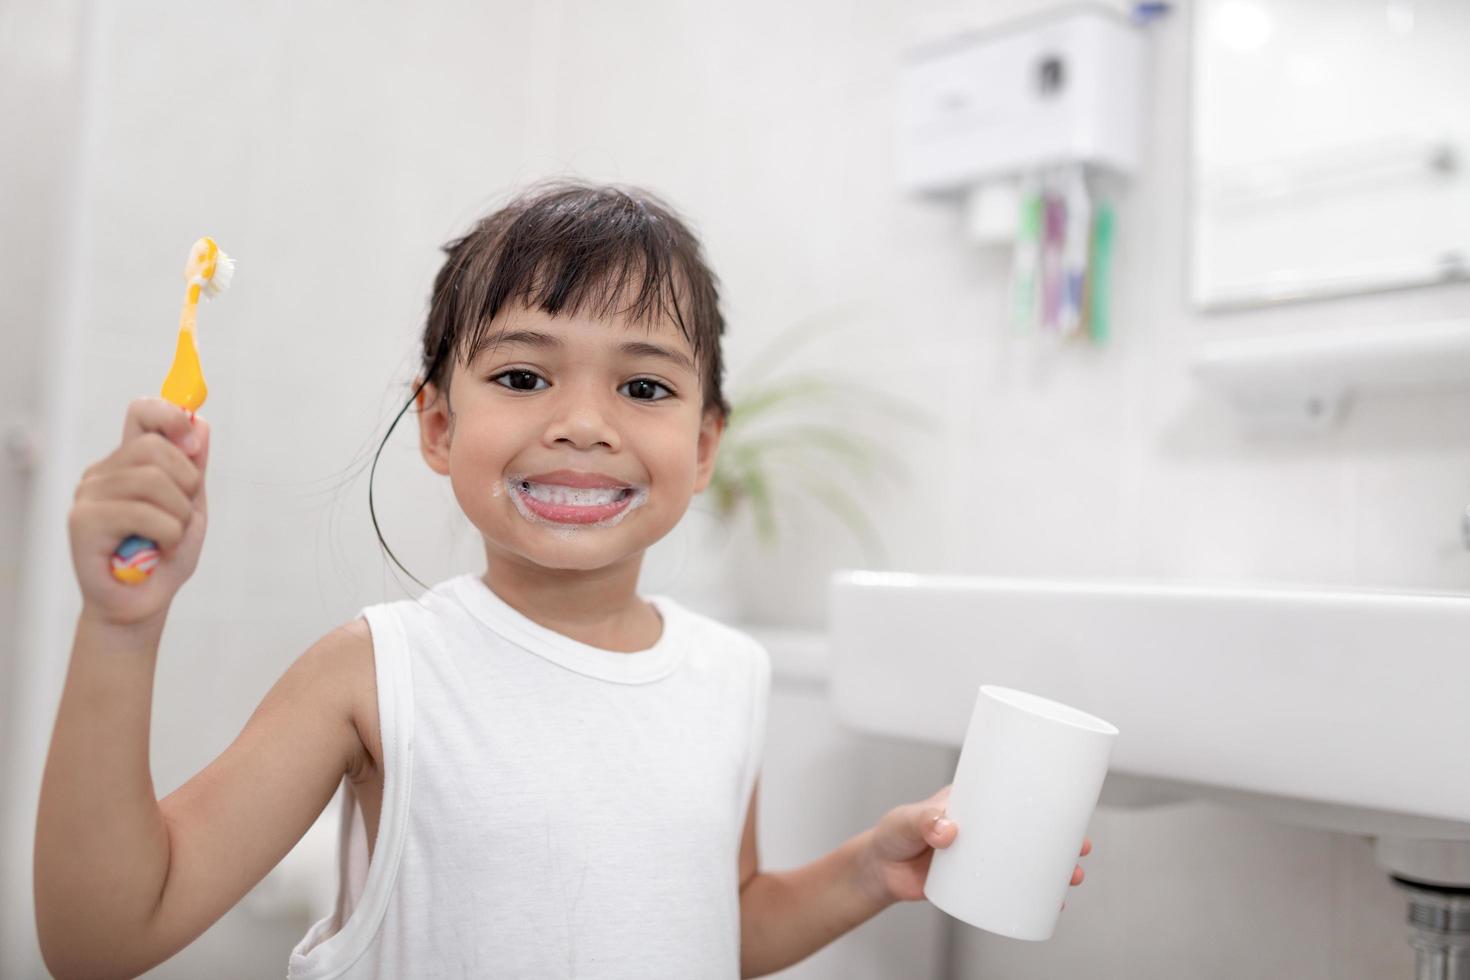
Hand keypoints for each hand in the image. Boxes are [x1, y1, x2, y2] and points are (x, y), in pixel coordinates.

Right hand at [68, 397, 209, 628]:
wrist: (142, 605)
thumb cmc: (164, 557)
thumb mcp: (190, 508)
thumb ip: (193, 468)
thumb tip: (201, 424)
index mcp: (129, 462)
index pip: (142, 412)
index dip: (171, 414)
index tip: (192, 442)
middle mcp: (104, 472)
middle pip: (156, 447)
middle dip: (187, 483)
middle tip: (182, 517)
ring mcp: (90, 494)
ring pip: (154, 480)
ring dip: (179, 515)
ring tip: (169, 538)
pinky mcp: (83, 520)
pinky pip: (144, 512)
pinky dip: (168, 534)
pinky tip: (157, 550)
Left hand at [858, 784, 1092, 907]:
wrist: (878, 870)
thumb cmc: (892, 834)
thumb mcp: (907, 819)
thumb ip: (924, 821)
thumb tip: (948, 830)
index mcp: (974, 801)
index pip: (1016, 792)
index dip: (1047, 797)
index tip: (1072, 804)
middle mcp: (986, 827)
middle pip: (1033, 829)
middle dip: (1063, 838)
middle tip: (1082, 848)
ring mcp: (984, 856)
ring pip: (1029, 859)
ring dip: (1055, 868)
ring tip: (1074, 877)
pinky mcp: (977, 883)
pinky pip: (1013, 888)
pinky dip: (1034, 895)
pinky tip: (1052, 904)